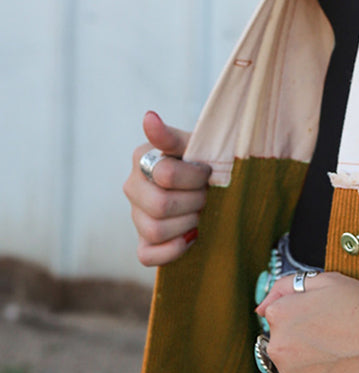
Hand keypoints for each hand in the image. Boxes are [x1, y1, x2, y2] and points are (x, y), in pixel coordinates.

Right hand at [123, 111, 210, 266]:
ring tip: (200, 212)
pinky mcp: (143, 243)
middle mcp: (132, 187)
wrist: (211, 185)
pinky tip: (191, 236)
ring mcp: (135, 216)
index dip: (195, 177)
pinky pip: (147, 255)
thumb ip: (171, 136)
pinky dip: (172, 250)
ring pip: (155, 230)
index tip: (207, 172)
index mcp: (142, 158)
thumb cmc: (204, 161)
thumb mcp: (194, 144)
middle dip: (193, 201)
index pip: (166, 175)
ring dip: (187, 223)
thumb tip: (148, 117)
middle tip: (206, 195)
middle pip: (160, 205)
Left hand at [259, 272, 358, 372]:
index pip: (281, 320)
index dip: (310, 320)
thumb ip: (287, 287)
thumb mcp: (330, 280)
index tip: (332, 322)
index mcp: (280, 315)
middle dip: (307, 347)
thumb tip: (259, 310)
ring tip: (347, 361)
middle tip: (341, 343)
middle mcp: (277, 348)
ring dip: (314, 370)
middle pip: (285, 349)